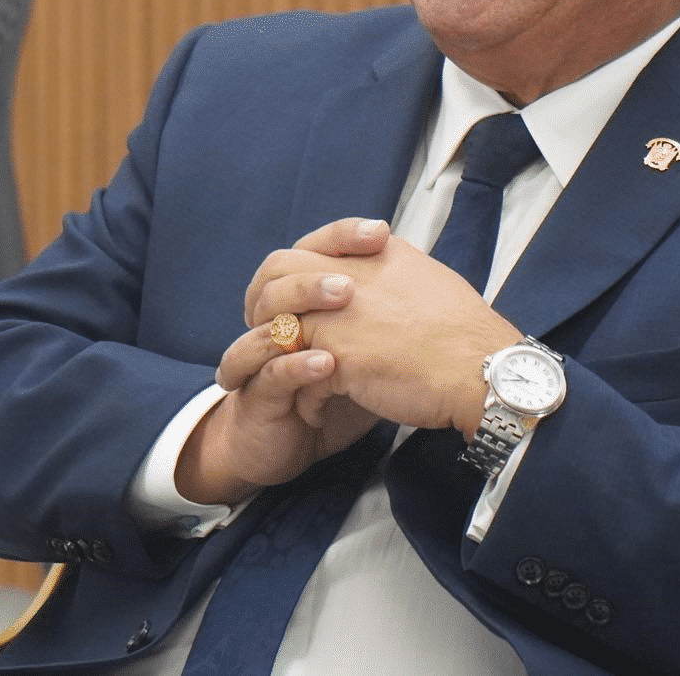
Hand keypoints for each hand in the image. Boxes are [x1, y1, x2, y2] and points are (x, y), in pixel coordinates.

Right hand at [176, 221, 394, 504]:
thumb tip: (421, 275)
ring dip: (307, 301)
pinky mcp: (257, 396)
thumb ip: (378, 312)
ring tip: (345, 299)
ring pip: (271, 317)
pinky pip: (272, 373)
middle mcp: (275, 319)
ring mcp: (262, 356)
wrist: (287, 447)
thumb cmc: (329, 394)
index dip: (344, 236)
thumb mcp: (363, 350)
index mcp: (301, 299)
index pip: (312, 249)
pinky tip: (327, 363)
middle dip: (321, 268)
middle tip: (357, 272)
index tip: (382, 232)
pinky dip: (299, 364)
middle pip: (282, 271)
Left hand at [246, 218, 521, 437]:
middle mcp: (350, 275)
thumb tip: (372, 273)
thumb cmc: (464, 333)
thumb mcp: (425, 277)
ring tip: (286, 373)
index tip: (290, 297)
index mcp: (375, 253)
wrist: (482, 368)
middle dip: (262, 302)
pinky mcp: (339, 357)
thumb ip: (388, 270)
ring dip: (274, 348)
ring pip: (276, 321)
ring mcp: (340, 315)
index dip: (291, 272)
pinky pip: (295, 371)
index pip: (308, 246)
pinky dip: (302, 392)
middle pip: (277, 272)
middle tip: (269, 331)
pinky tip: (316, 408)